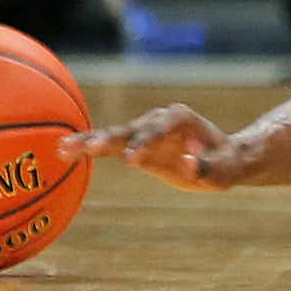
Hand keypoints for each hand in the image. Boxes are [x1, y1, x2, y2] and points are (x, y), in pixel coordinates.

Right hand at [65, 103, 246, 189]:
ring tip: (63, 148)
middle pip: (131, 127)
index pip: (160, 128)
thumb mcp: (224, 170)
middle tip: (89, 147)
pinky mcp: (133, 143)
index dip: (146, 142)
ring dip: (90, 141)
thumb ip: (207, 168)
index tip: (131, 160)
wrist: (223, 157)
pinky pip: (108, 145)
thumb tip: (190, 163)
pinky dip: (88, 147)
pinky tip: (63, 150)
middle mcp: (159, 119)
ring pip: (114, 134)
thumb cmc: (226, 164)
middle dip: (110, 137)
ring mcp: (144, 129)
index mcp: (182, 120)